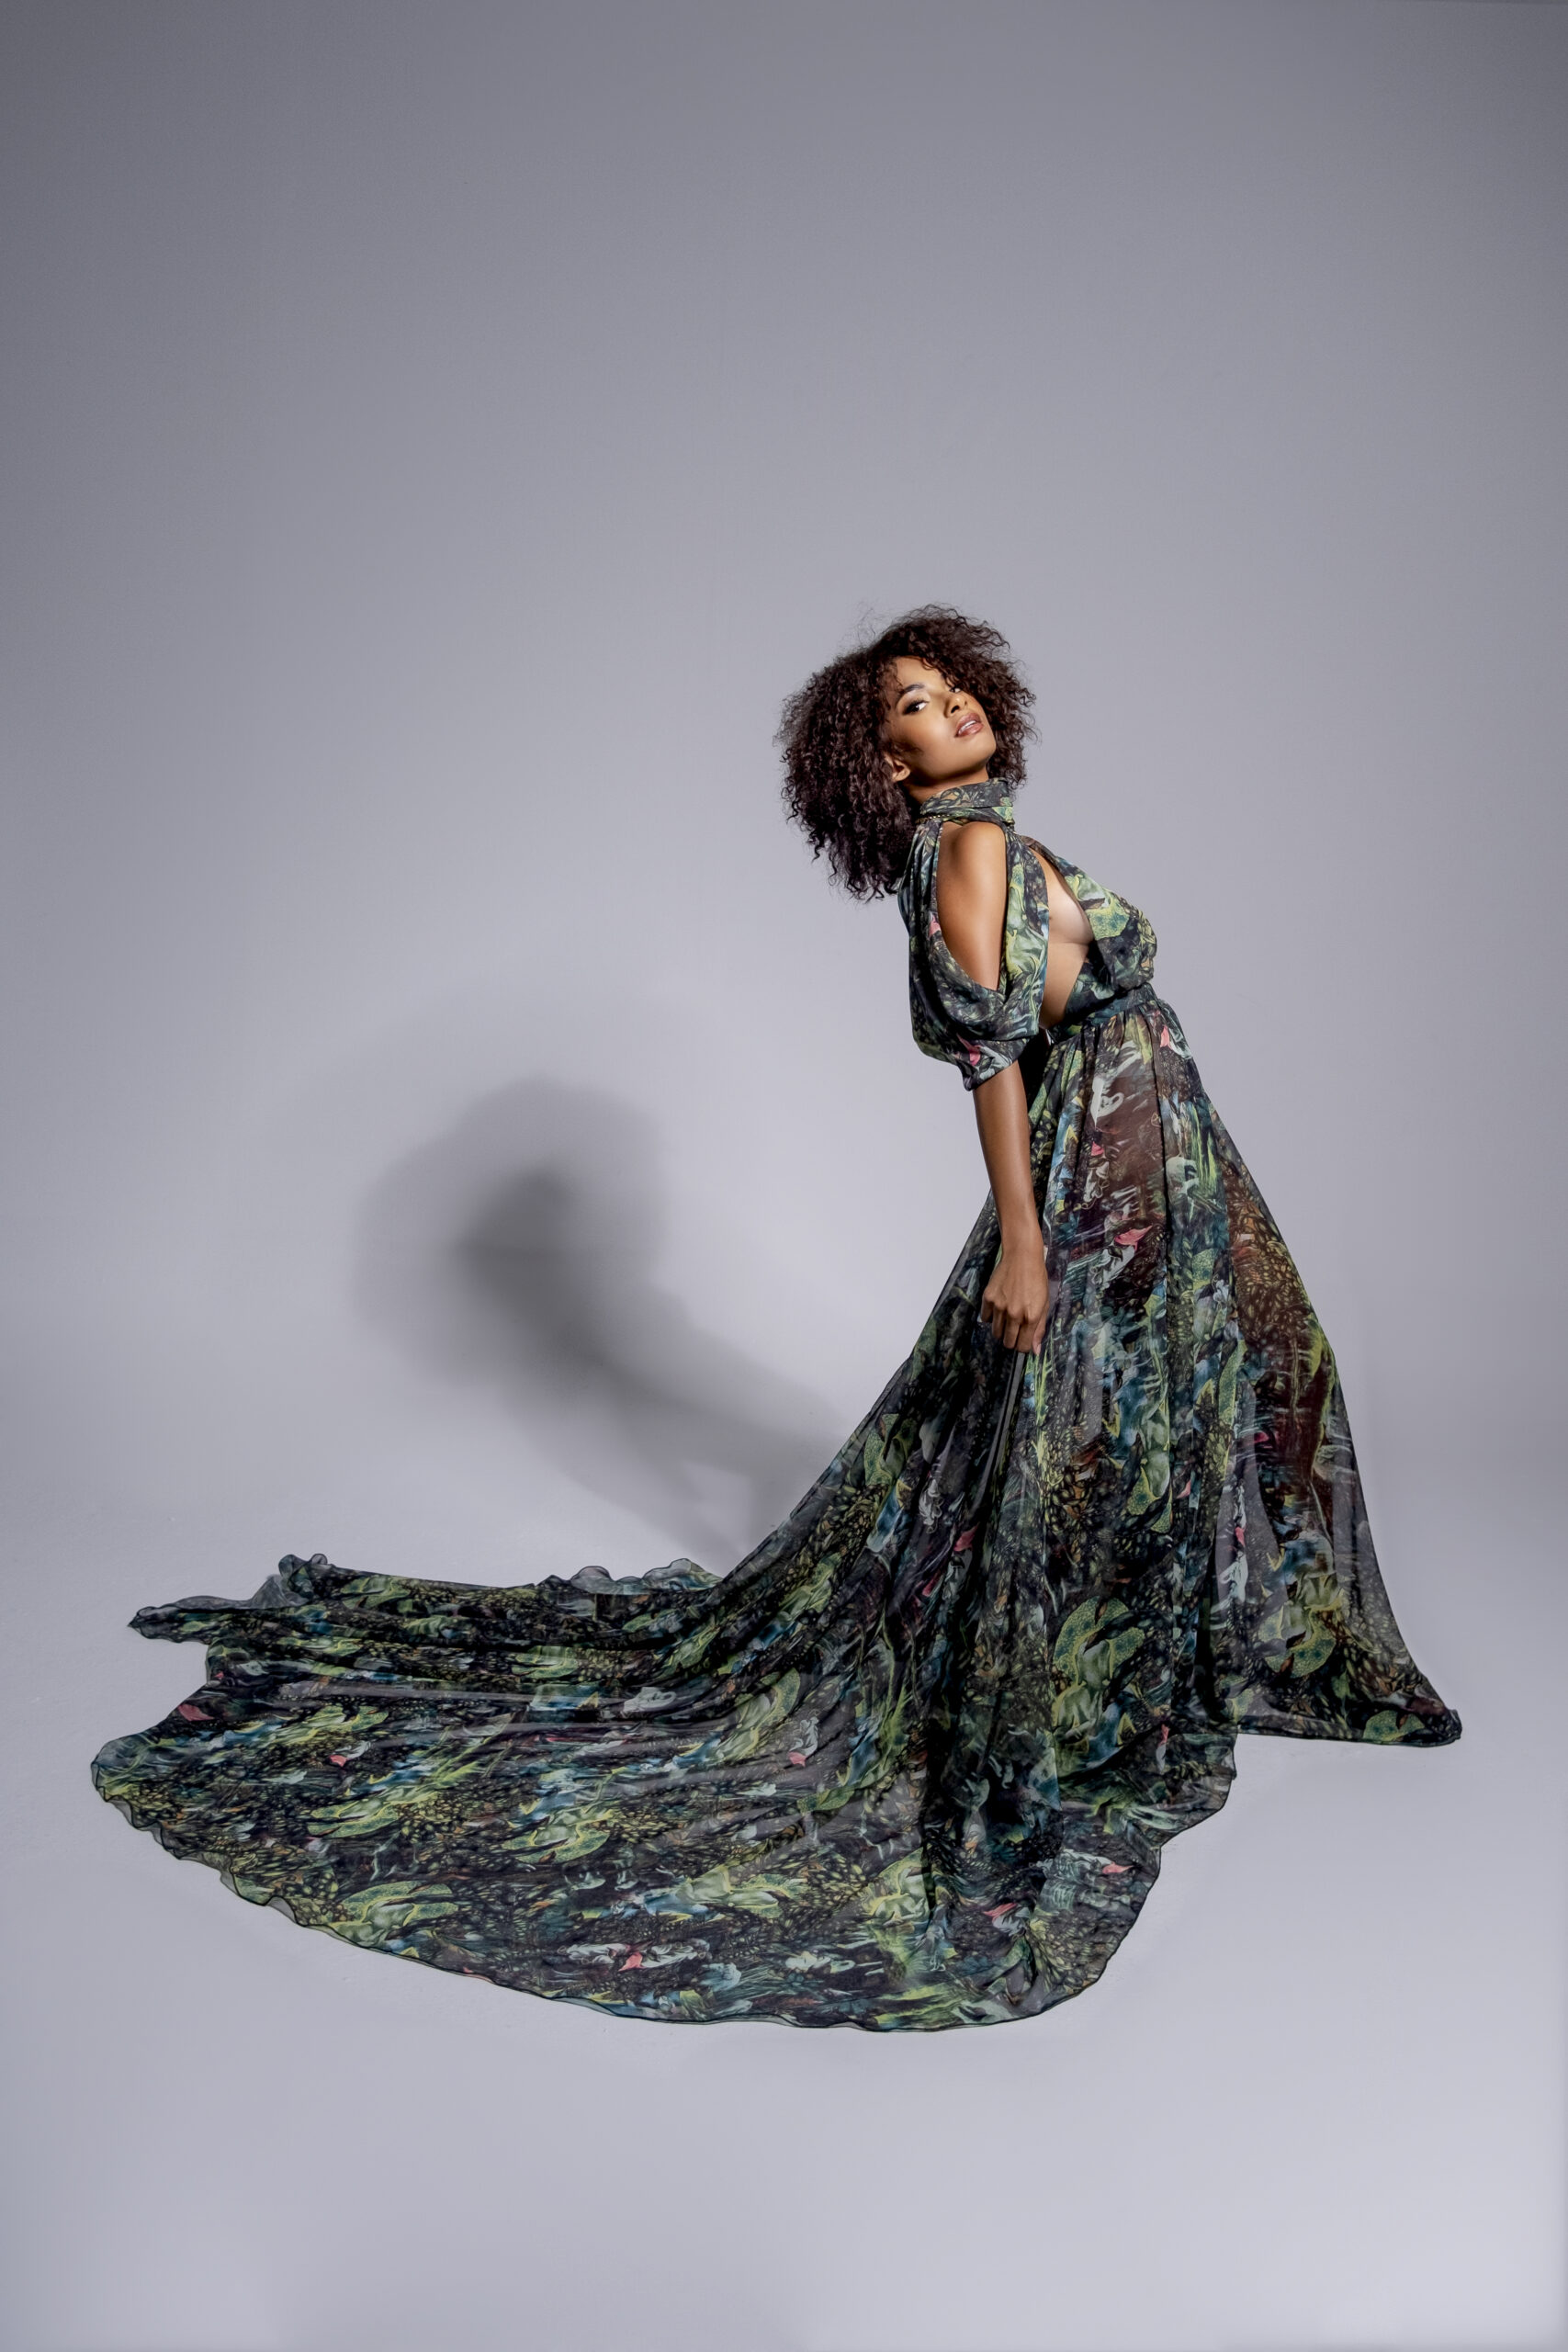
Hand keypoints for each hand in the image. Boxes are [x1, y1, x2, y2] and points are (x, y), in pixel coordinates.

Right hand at [980, 1236, 1048, 1353]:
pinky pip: (985, 1318)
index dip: (1024, 1347)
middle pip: (1008, 1342)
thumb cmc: (1036, 1279)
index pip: (1023, 1346)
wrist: (1022, 1257)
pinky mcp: (988, 1298)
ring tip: (1008, 1317)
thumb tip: (1035, 1351)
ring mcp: (1000, 1306)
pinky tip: (999, 1307)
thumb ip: (1039, 1329)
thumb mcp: (1044, 1304)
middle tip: (1015, 1330)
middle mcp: (1014, 1314)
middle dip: (1012, 1340)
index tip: (1023, 1341)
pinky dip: (991, 1317)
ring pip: (996, 1332)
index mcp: (1031, 1317)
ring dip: (1001, 1329)